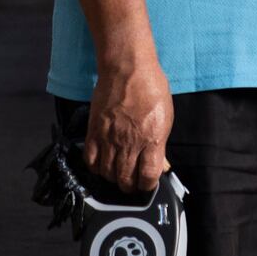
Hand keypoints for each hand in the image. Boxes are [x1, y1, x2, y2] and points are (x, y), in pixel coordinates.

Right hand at [85, 58, 173, 192]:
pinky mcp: (94, 131)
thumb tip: (158, 162)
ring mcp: (110, 138)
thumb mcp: (165, 118)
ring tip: (116, 174)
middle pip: (125, 179)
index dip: (147, 186)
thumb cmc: (150, 88)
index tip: (147, 184)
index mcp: (152, 139)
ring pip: (107, 173)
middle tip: (131, 184)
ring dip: (112, 178)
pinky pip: (90, 160)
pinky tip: (101, 164)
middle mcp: (130, 142)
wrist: (127, 69)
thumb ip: (159, 144)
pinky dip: (95, 167)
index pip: (148, 177)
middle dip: (129, 186)